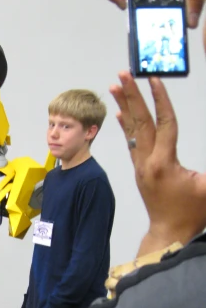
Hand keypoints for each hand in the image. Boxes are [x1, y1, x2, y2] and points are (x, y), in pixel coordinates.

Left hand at [110, 71, 205, 252]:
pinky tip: (120, 113)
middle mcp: (147, 161)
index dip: (161, 100)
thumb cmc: (192, 213)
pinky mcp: (140, 170)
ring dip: (125, 105)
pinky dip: (126, 125)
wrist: (169, 233)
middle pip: (140, 121)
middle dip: (132, 95)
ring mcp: (141, 166)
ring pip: (132, 130)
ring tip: (115, 86)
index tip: (155, 79)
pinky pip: (131, 142)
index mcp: (164, 163)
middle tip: (123, 74)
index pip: (164, 123)